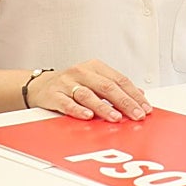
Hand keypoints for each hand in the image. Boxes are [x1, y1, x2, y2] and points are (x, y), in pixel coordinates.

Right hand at [30, 59, 152, 121]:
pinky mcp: (54, 95)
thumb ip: (115, 86)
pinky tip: (88, 116)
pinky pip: (67, 103)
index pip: (119, 80)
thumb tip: (139, 94)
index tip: (145, 108)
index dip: (133, 94)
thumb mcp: (95, 80)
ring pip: (88, 95)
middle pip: (107, 87)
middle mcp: (81, 72)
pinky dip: (78, 110)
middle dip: (124, 102)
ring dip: (104, 108)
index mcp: (95, 67)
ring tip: (116, 117)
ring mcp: (67, 83)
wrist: (40, 86)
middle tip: (136, 115)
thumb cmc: (71, 84)